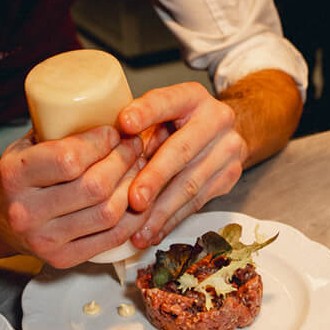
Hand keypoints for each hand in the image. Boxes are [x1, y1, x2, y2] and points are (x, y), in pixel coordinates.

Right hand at [0, 126, 151, 267]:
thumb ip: (58, 133)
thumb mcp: (24, 147)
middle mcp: (26, 211)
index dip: (101, 143)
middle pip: (94, 187)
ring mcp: (44, 239)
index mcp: (14, 175)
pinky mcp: (62, 259)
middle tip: (134, 147)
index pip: (69, 159)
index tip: (114, 132)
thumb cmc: (17, 178)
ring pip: (107, 213)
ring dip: (132, 187)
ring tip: (139, 169)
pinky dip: (132, 217)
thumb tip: (110, 112)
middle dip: (124, 161)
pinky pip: (111, 238)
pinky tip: (137, 199)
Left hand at [117, 83, 247, 247]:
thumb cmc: (177, 124)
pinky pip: (196, 203)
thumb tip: (99, 151)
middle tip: (134, 200)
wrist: (222, 134)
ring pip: (190, 184)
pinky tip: (153, 232)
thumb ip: (137, 128)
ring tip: (138, 229)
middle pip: (181, 151)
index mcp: (192, 96)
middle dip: (155, 178)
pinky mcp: (229, 176)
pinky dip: (171, 221)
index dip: (146, 112)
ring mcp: (227, 149)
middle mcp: (216, 118)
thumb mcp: (158, 115)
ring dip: (161, 211)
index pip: (167, 101)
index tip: (124, 123)